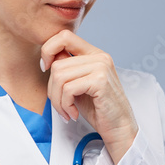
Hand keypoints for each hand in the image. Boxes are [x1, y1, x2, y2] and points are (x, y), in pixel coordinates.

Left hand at [40, 30, 138, 164]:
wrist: (118, 128)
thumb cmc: (97, 108)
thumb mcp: (77, 85)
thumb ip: (66, 69)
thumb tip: (49, 58)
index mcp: (94, 53)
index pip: (64, 36)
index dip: (48, 50)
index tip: (45, 69)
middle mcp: (99, 56)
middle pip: (57, 64)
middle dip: (52, 90)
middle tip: (60, 106)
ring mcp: (101, 67)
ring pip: (59, 77)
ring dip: (57, 100)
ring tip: (66, 111)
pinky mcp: (100, 81)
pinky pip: (68, 89)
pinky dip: (65, 105)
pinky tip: (74, 114)